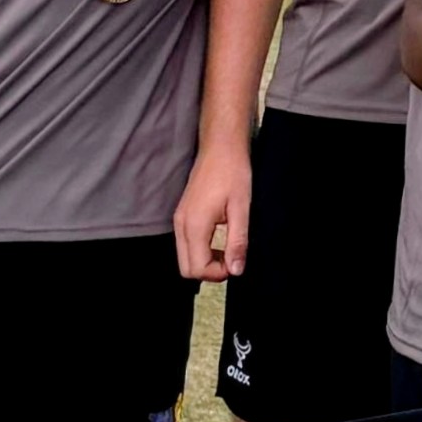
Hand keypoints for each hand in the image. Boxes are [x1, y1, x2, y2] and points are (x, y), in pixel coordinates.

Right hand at [173, 140, 251, 280]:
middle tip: (231, 259)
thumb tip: (236, 270)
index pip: (197, 268)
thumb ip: (237, 242)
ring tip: (227, 249)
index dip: (217, 273)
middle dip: (209, 271)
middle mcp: (181, 225)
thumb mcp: (242, 209)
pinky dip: (200, 250)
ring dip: (205, 261)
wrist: (221, 147)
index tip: (235, 263)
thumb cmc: (233, 173)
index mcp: (194, 225)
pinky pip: (185, 244)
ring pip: (184, 257)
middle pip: (186, 268)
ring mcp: (179, 220)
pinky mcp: (182, 215)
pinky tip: (218, 239)